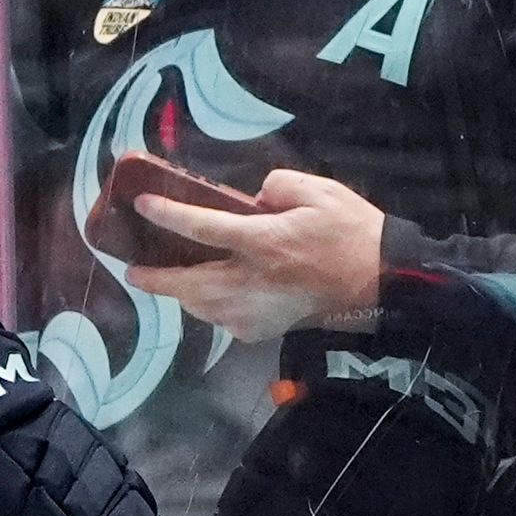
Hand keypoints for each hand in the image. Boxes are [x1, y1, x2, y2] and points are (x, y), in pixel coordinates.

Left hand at [124, 166, 386, 340]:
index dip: (166, 214)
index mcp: (263, 242)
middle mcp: (251, 281)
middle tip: (132, 270)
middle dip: (152, 279)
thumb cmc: (352, 233)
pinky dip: (209, 307)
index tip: (141, 205)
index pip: (201, 227)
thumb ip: (278, 185)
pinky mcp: (261, 331)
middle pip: (185, 284)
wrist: (383, 283)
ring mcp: (254, 312)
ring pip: (199, 306)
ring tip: (169, 278)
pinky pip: (221, 320)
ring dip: (181, 293)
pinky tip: (210, 293)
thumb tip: (252, 199)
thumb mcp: (321, 192)